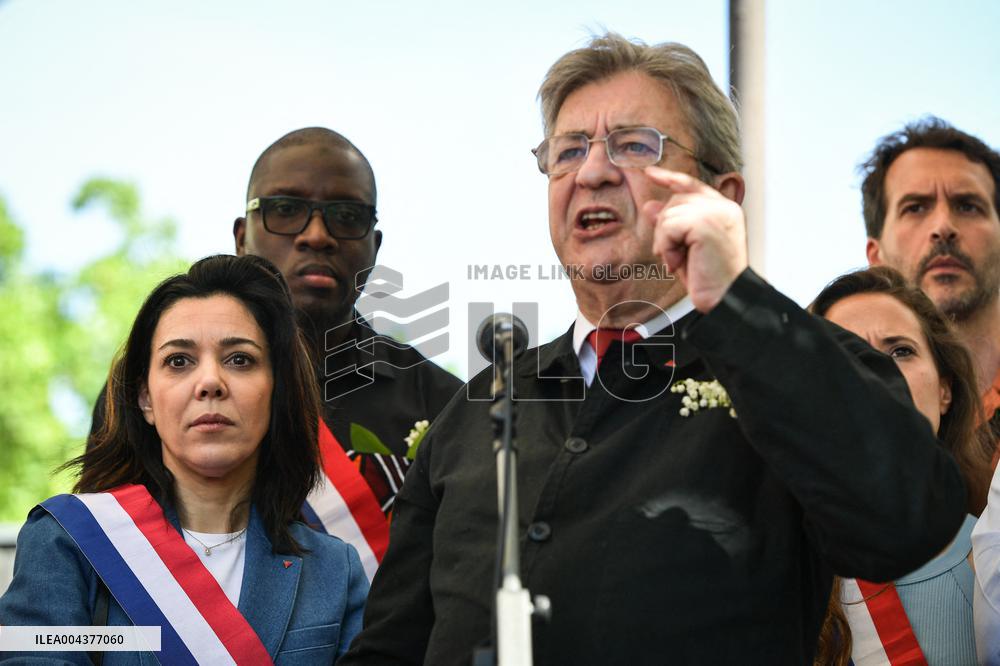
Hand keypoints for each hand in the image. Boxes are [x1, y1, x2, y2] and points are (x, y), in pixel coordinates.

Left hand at [642, 166, 747, 312]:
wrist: (725, 298)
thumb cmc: (707, 277)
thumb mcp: (684, 247)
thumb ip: (670, 225)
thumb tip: (650, 205)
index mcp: (724, 209)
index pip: (693, 185)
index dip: (670, 178)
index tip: (649, 173)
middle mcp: (723, 206)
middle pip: (676, 200)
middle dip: (665, 228)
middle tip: (672, 256)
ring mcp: (716, 212)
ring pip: (669, 214)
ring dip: (665, 241)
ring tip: (678, 261)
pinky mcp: (706, 223)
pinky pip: (669, 226)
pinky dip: (666, 247)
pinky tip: (677, 263)